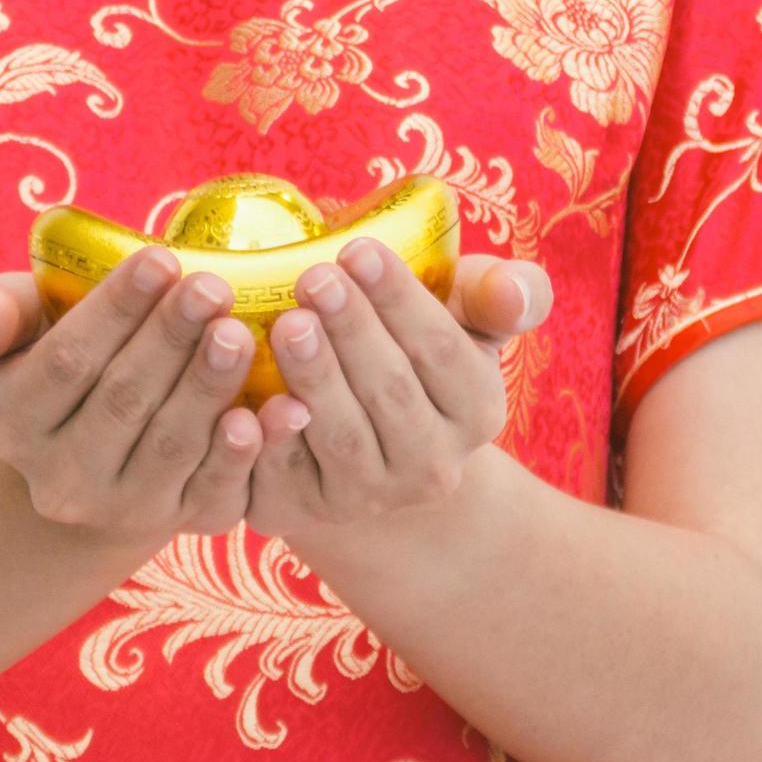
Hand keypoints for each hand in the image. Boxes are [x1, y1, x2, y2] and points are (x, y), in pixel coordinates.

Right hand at [0, 246, 263, 544]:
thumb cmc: (57, 370)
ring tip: (241, 332)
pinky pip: (217, 491)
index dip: (115, 311)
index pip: (66, 362)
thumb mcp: (14, 337)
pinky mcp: (181, 524)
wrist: (92, 461)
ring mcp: (123, 509)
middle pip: (123, 402)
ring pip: (172, 445)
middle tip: (213, 287)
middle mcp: (61, 479)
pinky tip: (278, 410)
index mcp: (14, 424)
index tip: (160, 260)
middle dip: (171, 340)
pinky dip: (247, 454)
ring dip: (209, 387)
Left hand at [245, 239, 551, 537]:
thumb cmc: (414, 355)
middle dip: (352, 333)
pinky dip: (268, 441)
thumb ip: (500, 296)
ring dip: (314, 379)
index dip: (400, 301)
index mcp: (476, 411)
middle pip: (391, 393)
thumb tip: (514, 291)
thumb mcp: (466, 321)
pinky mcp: (307, 511)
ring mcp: (369, 496)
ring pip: (341, 437)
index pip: (442, 352)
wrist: (366, 440)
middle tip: (314, 278)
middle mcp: (431, 466)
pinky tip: (247, 401)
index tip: (358, 250)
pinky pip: (284, 478)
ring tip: (285, 323)